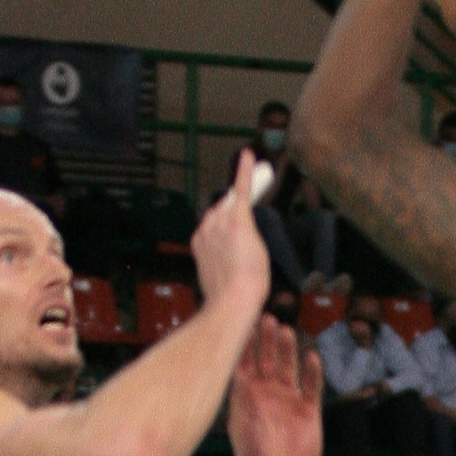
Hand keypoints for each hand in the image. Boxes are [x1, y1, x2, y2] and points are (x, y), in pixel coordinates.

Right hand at [192, 148, 272, 320]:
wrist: (235, 299)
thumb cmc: (233, 296)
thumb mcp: (223, 277)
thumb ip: (223, 263)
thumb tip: (232, 263)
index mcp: (199, 243)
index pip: (213, 227)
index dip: (225, 233)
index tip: (232, 237)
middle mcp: (206, 228)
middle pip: (222, 213)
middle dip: (234, 220)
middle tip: (248, 235)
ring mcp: (220, 222)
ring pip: (233, 205)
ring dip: (242, 202)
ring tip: (256, 191)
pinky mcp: (238, 217)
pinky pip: (241, 189)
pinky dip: (245, 171)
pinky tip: (250, 156)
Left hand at [228, 313, 322, 455]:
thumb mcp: (238, 424)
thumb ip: (237, 397)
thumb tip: (228, 370)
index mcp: (247, 396)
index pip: (245, 363)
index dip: (245, 344)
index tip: (243, 324)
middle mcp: (267, 394)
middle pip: (267, 360)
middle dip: (266, 340)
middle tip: (266, 319)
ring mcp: (288, 401)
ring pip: (288, 368)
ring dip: (287, 350)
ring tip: (285, 331)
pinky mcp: (308, 411)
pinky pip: (311, 387)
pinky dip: (312, 372)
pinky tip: (311, 356)